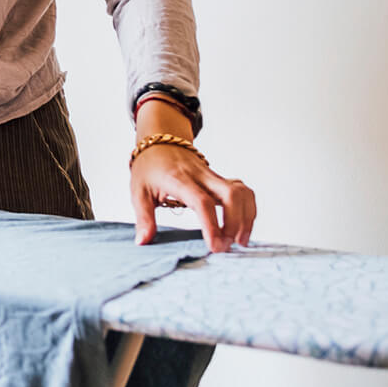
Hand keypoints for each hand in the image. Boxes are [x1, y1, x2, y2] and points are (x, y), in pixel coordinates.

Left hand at [130, 143, 255, 252]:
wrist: (160, 140)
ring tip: (239, 240)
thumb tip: (142, 241)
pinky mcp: (221, 179)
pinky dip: (248, 209)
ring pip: (242, 192)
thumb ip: (143, 217)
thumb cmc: (149, 167)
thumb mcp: (138, 191)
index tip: (215, 246)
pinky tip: (241, 227)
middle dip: (235, 223)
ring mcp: (214, 176)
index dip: (212, 224)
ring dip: (246, 217)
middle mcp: (201, 176)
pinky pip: (243, 191)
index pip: (202, 201)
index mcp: (179, 180)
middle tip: (226, 246)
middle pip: (231, 194)